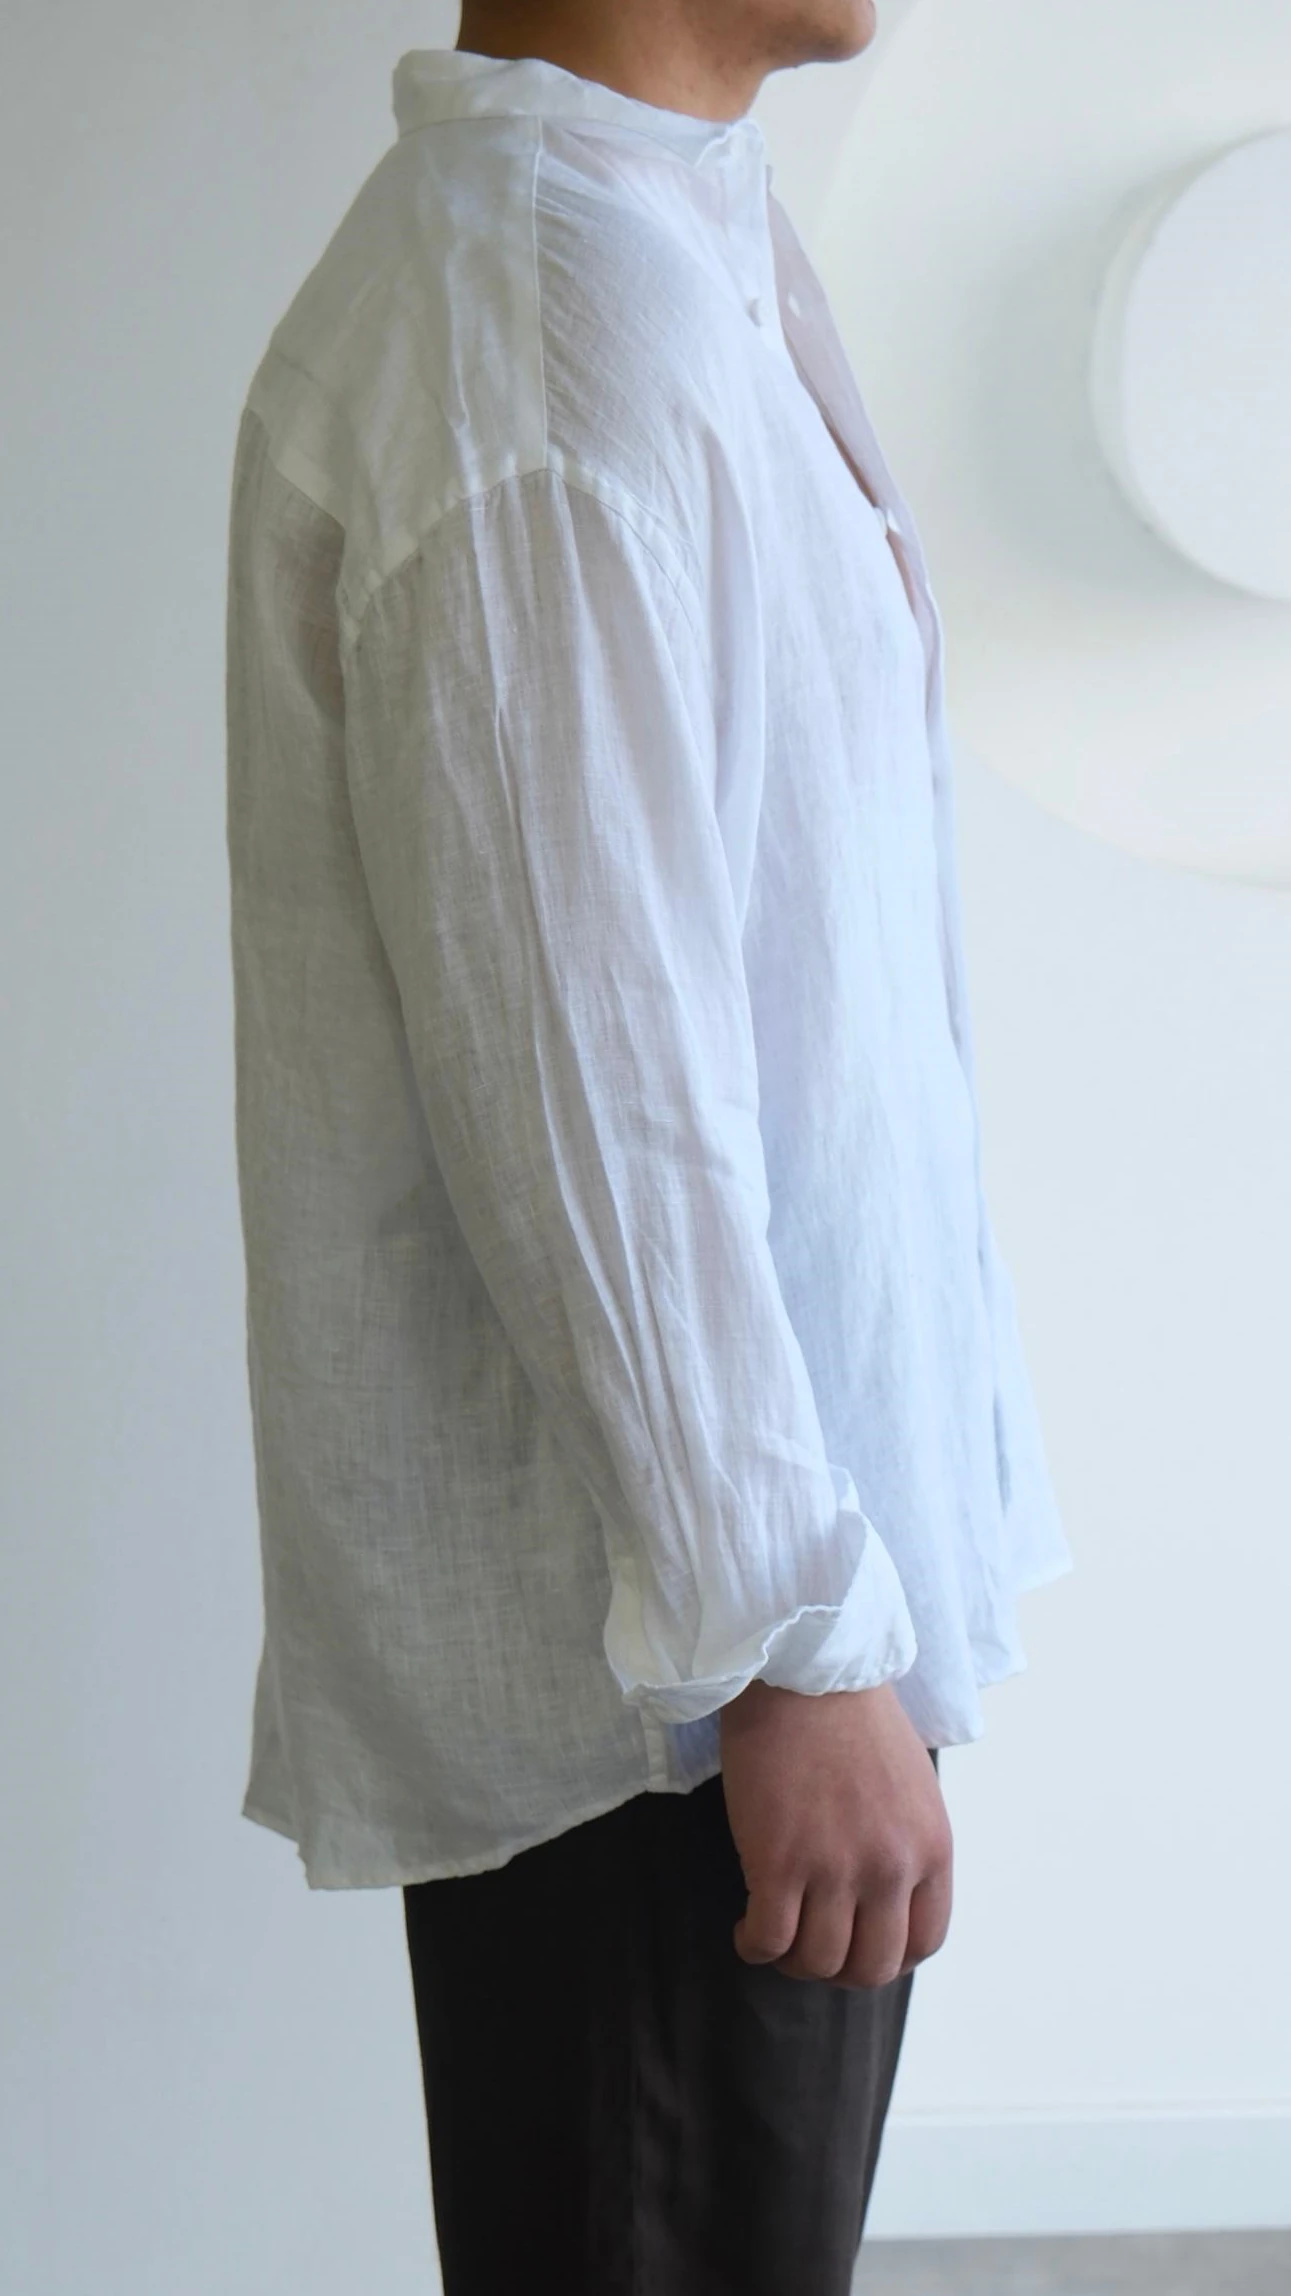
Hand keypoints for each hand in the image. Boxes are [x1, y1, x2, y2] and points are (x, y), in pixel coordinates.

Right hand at [717, 1676, 951, 1988]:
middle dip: (837, 1969)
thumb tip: (887, 1895)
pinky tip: (745, 1927)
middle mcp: (891, 1867)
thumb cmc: (850, 1714)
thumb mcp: (911, 1785)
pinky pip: (769, 1939)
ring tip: (773, 1933)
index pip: (923, 1942)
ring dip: (792, 1960)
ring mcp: (836, 1868)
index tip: (856, 1946)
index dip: (886, 1956)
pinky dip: (754, 1945)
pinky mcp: (779, 1861)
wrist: (802, 1669)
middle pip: (870, 1966)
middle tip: (809, 1946)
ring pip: (816, 1961)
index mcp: (931, 1848)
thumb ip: (907, 1843)